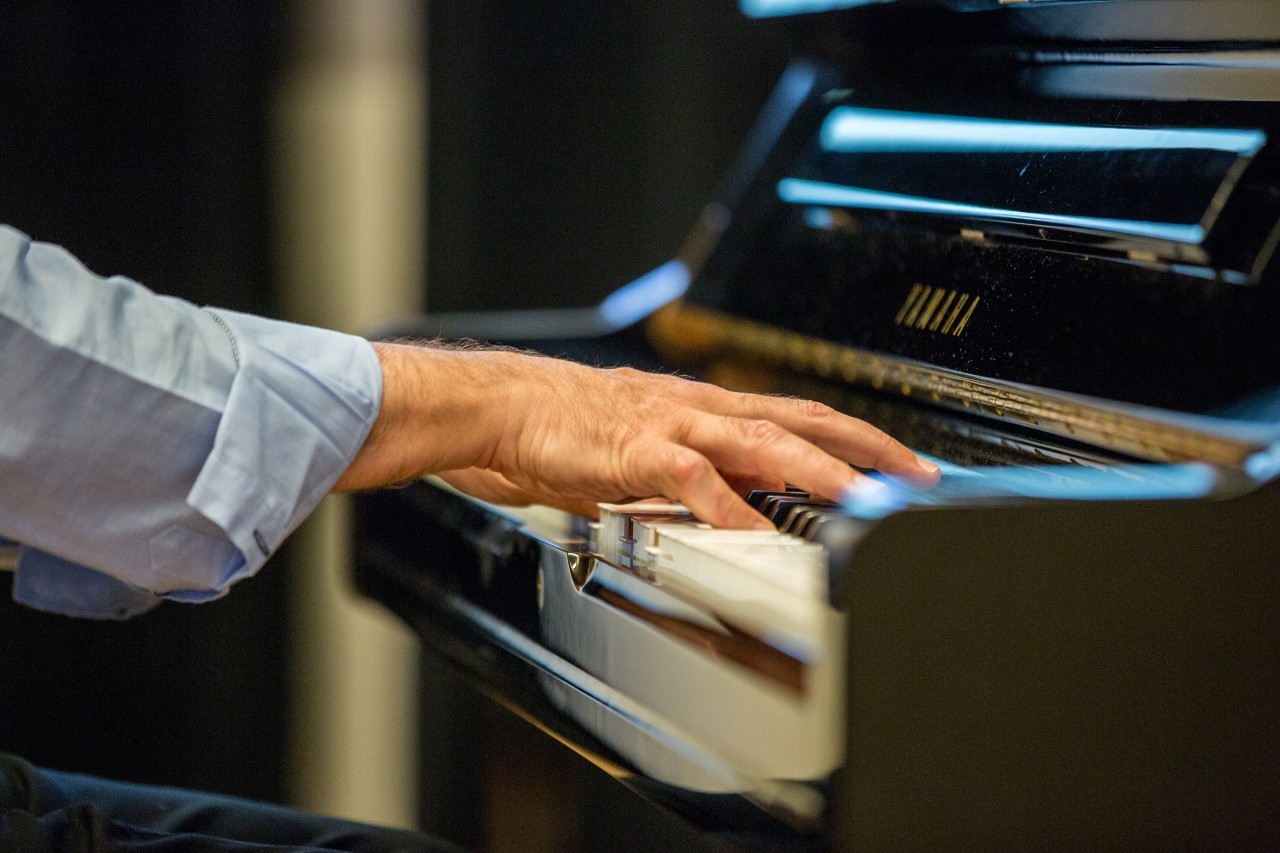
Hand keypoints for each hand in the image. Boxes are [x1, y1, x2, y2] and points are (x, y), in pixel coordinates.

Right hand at [333, 341, 939, 528]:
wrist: (504, 408)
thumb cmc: (569, 429)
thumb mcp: (650, 450)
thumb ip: (700, 473)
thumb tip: (748, 503)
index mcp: (707, 409)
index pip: (799, 415)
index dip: (857, 438)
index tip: (901, 464)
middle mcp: (701, 409)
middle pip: (802, 419)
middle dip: (866, 449)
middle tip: (916, 477)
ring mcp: (672, 425)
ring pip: (761, 440)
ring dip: (818, 470)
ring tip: (862, 500)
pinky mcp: (636, 451)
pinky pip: (695, 480)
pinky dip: (732, 509)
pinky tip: (759, 535)